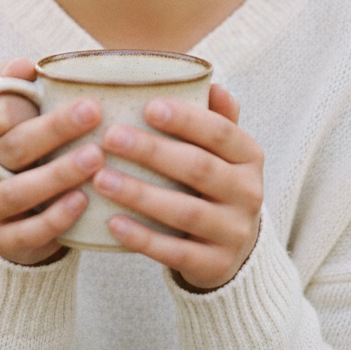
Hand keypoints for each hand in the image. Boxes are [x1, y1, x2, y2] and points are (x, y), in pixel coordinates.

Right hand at [0, 57, 103, 265]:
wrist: (12, 218)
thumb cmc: (20, 153)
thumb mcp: (11, 118)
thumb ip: (12, 87)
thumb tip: (24, 65)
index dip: (26, 98)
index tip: (70, 90)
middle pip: (12, 147)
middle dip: (54, 128)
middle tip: (94, 112)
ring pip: (18, 191)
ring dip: (59, 173)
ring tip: (96, 158)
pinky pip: (28, 231)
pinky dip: (57, 216)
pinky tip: (83, 200)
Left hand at [91, 84, 262, 290]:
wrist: (235, 251)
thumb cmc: (215, 184)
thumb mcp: (224, 152)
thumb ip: (218, 119)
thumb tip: (214, 84)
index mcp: (249, 156)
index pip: (220, 132)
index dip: (186, 119)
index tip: (148, 107)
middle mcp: (249, 193)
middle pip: (197, 168)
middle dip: (152, 151)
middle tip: (110, 136)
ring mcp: (234, 232)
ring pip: (184, 211)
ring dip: (140, 194)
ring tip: (101, 178)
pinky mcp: (214, 265)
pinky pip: (174, 252)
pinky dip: (142, 238)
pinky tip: (112, 222)